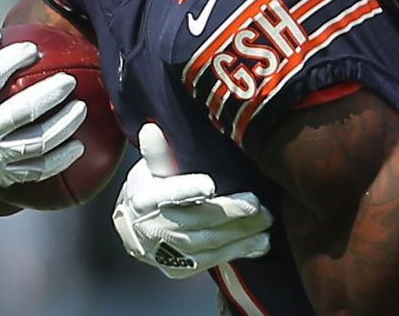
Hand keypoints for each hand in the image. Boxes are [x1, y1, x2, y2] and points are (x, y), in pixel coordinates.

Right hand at [0, 29, 87, 205]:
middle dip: (50, 95)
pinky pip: (37, 170)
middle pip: (21, 112)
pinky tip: (79, 146)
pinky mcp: (2, 176)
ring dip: (63, 125)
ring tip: (81, 108)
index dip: (12, 59)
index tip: (32, 48)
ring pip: (36, 143)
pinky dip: (60, 160)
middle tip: (69, 81)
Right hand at [112, 123, 271, 278]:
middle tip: (258, 204)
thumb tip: (152, 129)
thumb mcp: (149, 169)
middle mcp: (152, 229)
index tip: (209, 185)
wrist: (132, 230)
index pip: (167, 194)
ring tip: (266, 222)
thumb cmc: (148, 190)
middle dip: (230, 212)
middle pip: (196, 220)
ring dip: (242, 234)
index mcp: (144, 199)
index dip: (187, 190)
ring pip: (209, 244)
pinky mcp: (179, 269)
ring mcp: (167, 253)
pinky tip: (260, 243)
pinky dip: (238, 252)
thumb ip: (158, 152)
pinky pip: (212, 261)